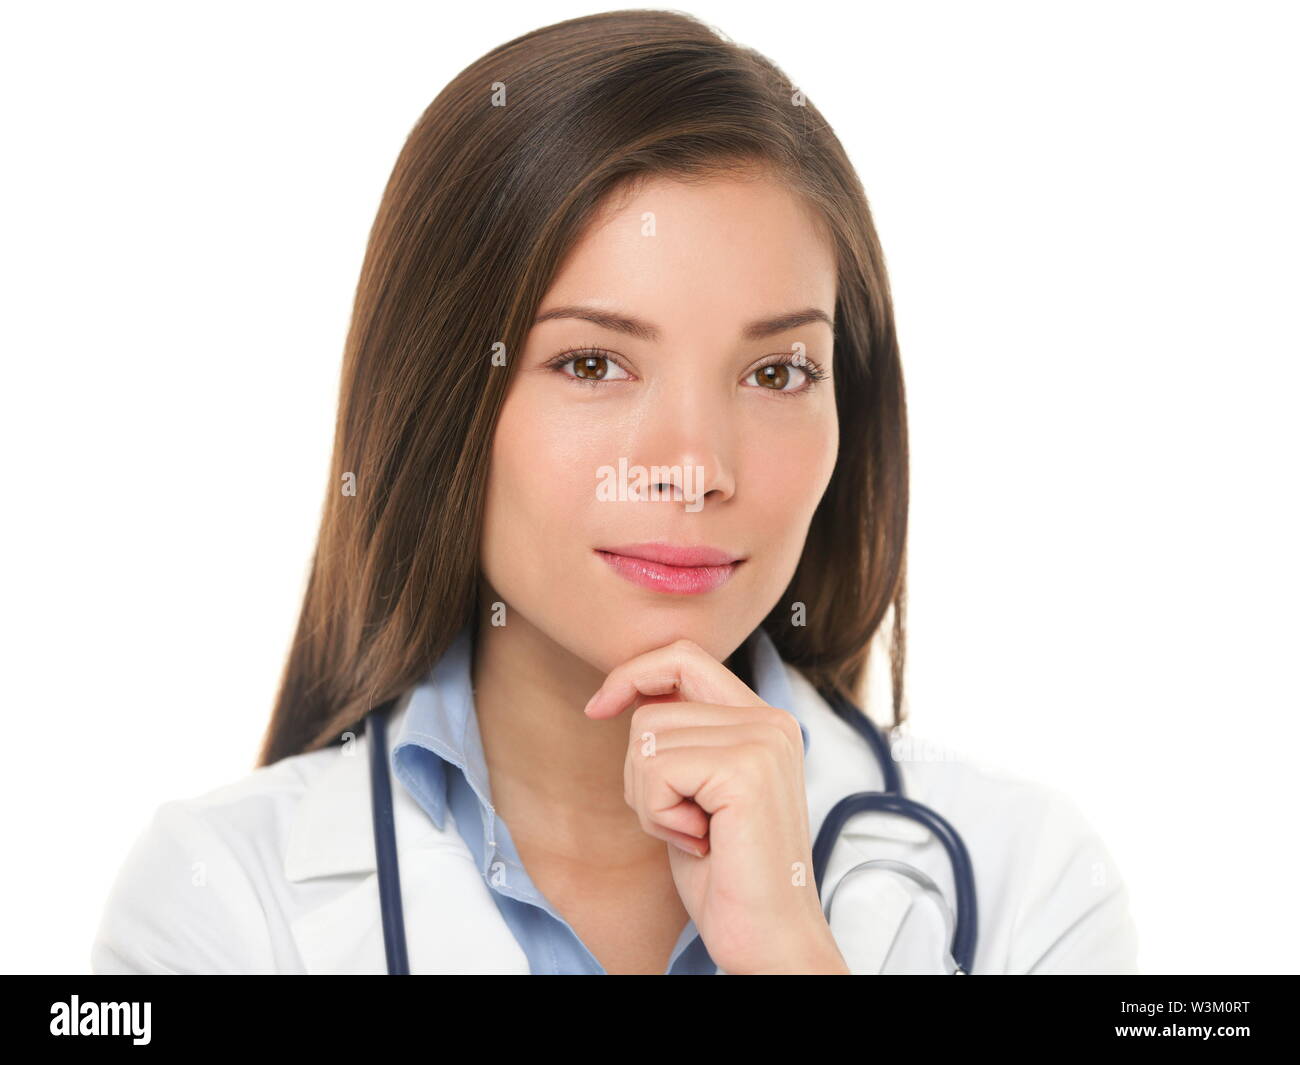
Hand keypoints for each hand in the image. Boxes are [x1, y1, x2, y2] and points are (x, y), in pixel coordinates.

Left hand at [584, 637, 849, 974]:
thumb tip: (630, 694)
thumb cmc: (726, 872)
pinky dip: (659, 814)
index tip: (598, 707)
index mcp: (763, 719)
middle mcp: (770, 719)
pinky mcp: (746, 769)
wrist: (767, 936)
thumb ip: (682, 737)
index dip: (633, 674)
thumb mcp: (697, 789)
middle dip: (641, 772)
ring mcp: (762, 740)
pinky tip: (699, 841)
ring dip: (650, 799)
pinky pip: (656, 769)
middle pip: (652, 709)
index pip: (684, 657)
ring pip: (647, 738)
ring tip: (695, 833)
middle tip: (682, 819)